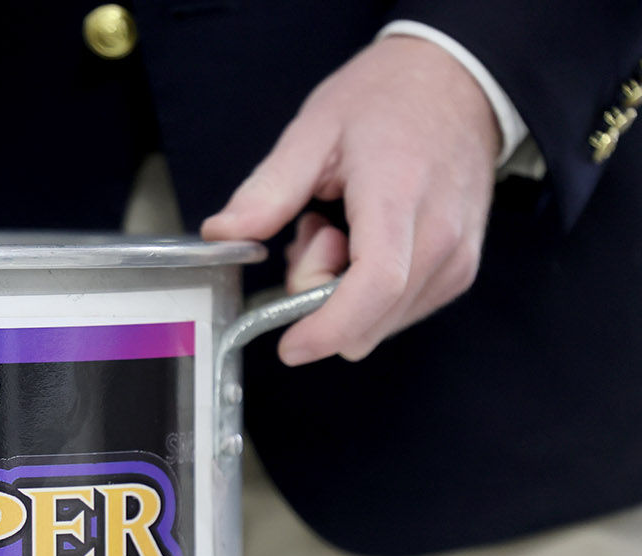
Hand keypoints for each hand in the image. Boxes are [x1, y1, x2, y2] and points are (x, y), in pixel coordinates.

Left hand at [201, 36, 500, 365]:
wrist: (455, 81)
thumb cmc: (385, 100)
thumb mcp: (313, 131)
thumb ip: (267, 191)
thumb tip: (223, 234)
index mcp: (400, 196)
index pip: (375, 286)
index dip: (328, 328)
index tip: (291, 345)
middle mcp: (441, 235)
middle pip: (371, 317)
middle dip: (322, 298)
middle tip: (313, 234)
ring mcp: (458, 256)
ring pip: (382, 324)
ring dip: (344, 295)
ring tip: (341, 229)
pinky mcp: (460, 270)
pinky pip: (399, 313)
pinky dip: (368, 294)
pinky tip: (362, 242)